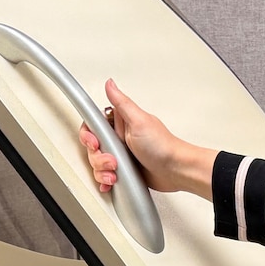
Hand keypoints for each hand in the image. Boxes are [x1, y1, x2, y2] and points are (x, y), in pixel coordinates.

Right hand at [78, 79, 215, 198]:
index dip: (88, 136)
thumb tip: (110, 84)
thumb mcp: (139, 121)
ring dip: (103, 171)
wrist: (175, 171)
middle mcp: (118, 139)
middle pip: (92, 148)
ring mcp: (120, 156)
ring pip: (97, 164)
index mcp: (120, 124)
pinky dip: (105, 181)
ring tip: (116, 173)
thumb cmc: (162, 146)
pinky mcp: (123, 171)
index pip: (93, 126)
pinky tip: (112, 182)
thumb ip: (121, 102)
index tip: (96, 144)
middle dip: (98, 158)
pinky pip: (105, 176)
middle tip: (113, 161)